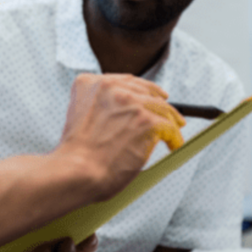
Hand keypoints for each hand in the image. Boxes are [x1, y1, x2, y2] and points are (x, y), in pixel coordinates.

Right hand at [59, 73, 184, 199]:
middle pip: (145, 91)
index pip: (124, 81)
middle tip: (168, 112)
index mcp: (89, 83)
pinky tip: (174, 144)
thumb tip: (124, 113)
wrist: (77, 170)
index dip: (141, 90)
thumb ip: (99, 106)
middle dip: (158, 102)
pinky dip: (174, 137)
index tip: (151, 95)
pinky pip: (169, 127)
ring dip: (171, 120)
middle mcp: (110, 87)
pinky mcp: (146, 121)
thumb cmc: (76, 153)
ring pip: (161, 107)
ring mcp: (130, 103)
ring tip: (176, 129)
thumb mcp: (79, 116)